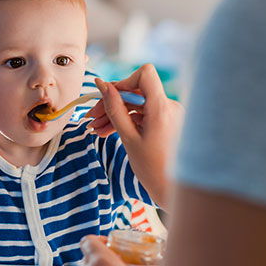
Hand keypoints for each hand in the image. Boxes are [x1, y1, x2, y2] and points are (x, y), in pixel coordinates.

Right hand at [86, 64, 183, 206]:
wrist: (173, 191)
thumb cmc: (153, 169)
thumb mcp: (128, 138)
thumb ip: (115, 109)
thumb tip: (102, 85)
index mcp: (162, 108)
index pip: (145, 74)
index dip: (124, 82)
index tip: (107, 98)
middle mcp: (170, 106)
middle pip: (136, 91)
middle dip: (112, 102)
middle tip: (91, 118)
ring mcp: (170, 114)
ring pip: (137, 104)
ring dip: (115, 114)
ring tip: (95, 129)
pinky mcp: (167, 122)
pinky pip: (143, 114)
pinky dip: (127, 121)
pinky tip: (108, 132)